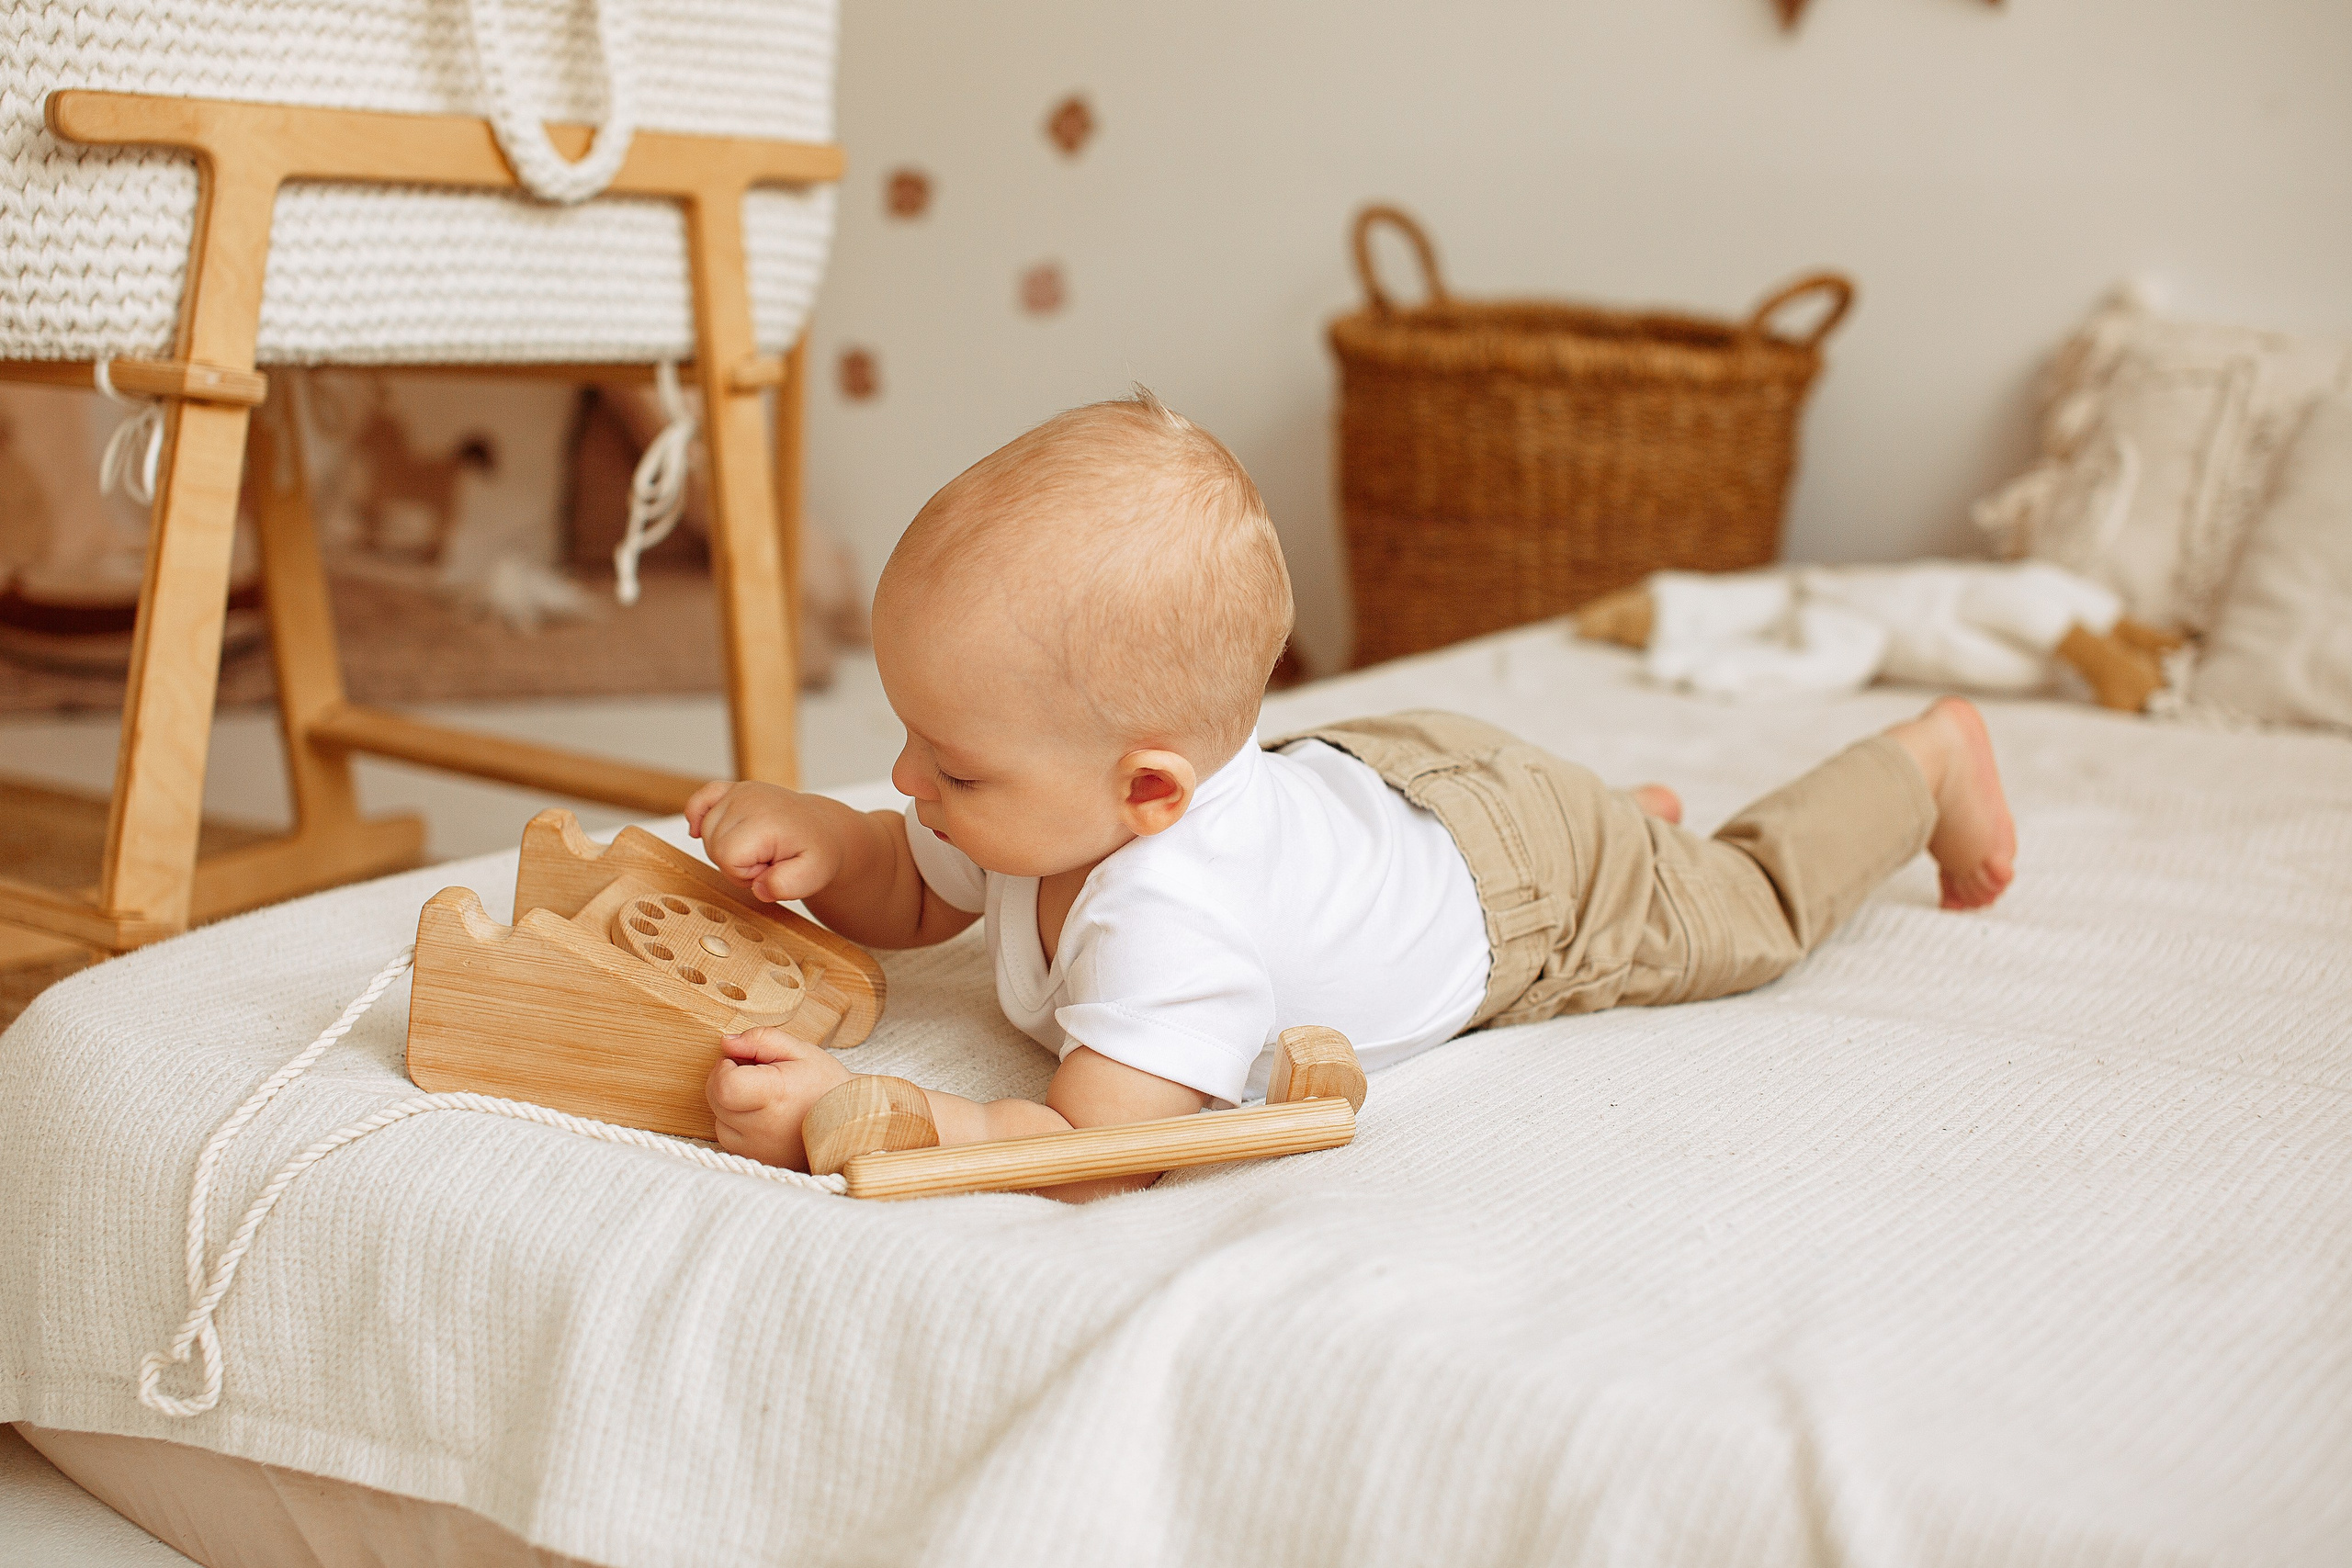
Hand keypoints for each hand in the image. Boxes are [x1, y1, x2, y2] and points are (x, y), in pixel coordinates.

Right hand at [686, 780, 846, 902]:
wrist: (825, 830)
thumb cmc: (818, 853)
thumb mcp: (812, 877)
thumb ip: (786, 886)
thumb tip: (758, 887)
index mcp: (764, 820)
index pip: (726, 858)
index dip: (744, 873)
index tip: (770, 868)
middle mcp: (748, 799)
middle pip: (712, 845)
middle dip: (736, 863)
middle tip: (767, 860)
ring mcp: (740, 792)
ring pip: (706, 831)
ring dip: (727, 848)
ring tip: (758, 848)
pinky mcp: (734, 789)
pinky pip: (701, 798)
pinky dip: (697, 813)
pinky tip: (698, 829)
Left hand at [705, 1027, 852, 1168]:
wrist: (850, 1121)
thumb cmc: (825, 1082)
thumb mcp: (801, 1050)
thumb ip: (761, 1040)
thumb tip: (726, 1042)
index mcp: (776, 1094)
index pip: (723, 1085)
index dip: (723, 1067)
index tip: (740, 1061)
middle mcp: (764, 1127)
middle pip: (716, 1099)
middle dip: (725, 1080)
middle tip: (756, 1074)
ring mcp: (759, 1148)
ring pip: (718, 1119)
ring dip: (729, 1103)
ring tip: (762, 1096)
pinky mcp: (757, 1159)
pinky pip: (728, 1137)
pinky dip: (736, 1123)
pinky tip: (761, 1114)